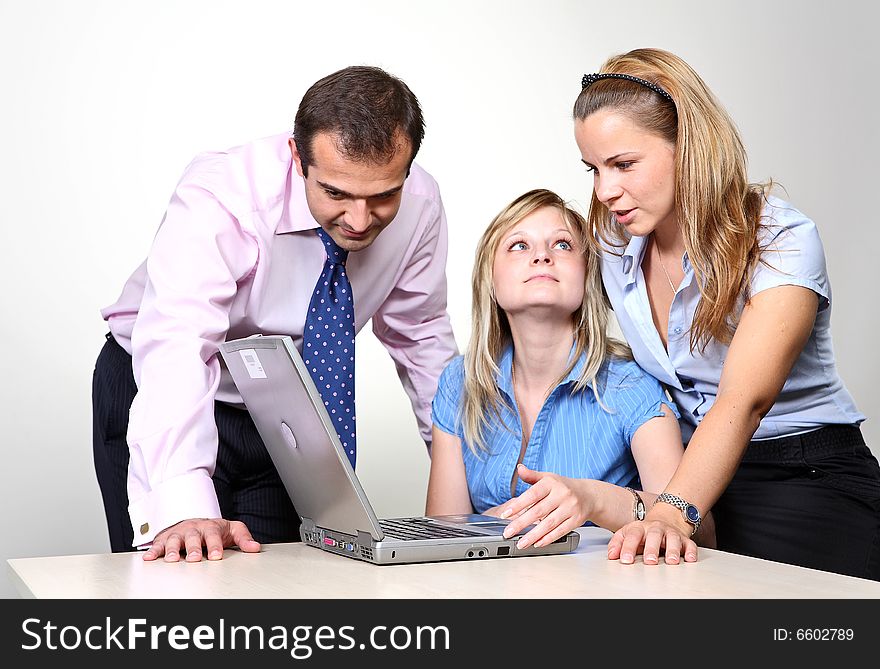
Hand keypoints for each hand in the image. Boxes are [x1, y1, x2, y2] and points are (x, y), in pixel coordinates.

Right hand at [142, 518, 260, 561]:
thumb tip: (255, 548)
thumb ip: (244, 538)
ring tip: (171, 560)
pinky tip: (148, 558)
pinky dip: (153, 551)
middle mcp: (193, 529)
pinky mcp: (165, 539)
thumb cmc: (214, 529)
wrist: (195, 520)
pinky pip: (157, 544)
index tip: (217, 556)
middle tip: (194, 559)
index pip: (214, 535)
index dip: (215, 545)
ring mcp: (178, 534)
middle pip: (193, 537)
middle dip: (193, 548)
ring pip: (174, 540)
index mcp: (210, 527)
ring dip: (171, 550)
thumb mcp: (232, 530)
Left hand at [498, 464, 592, 548]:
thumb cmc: (563, 487)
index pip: (532, 494)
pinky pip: (560, 531)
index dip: (518, 505)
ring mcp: (570, 508)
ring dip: (533, 535)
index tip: (506, 514)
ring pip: (549, 524)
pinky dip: (548, 539)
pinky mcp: (576, 520)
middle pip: (538, 511)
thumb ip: (532, 475)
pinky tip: (537, 544)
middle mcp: (562, 495)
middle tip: (508, 533)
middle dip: (521, 524)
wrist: (588, 495)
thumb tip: (519, 468)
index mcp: (551, 483)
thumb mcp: (548, 478)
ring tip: (521, 543)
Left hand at [607, 504, 697, 565]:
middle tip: (650, 561)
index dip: (628, 547)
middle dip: (652, 549)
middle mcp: (656, 529)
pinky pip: (690, 544)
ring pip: (673, 539)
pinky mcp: (685, 539)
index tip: (625, 560)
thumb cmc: (643, 532)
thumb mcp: (627, 533)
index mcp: (640, 528)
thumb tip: (611, 555)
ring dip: (673, 550)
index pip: (632, 535)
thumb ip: (617, 543)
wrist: (665, 519)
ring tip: (671, 561)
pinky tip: (690, 559)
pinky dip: (691, 551)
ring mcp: (671, 533)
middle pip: (654, 536)